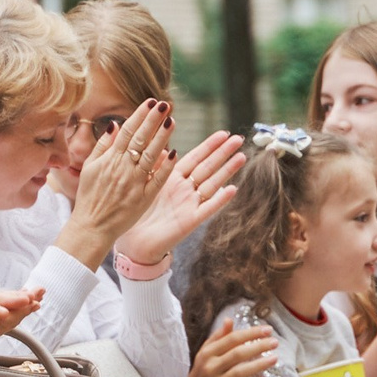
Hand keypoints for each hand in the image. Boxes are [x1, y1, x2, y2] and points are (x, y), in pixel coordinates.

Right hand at [0, 276, 40, 365]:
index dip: (11, 308)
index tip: (25, 300)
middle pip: (5, 321)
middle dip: (23, 308)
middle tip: (39, 294)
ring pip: (5, 325)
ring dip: (22, 313)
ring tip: (38, 300)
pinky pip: (0, 327)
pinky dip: (14, 318)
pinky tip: (23, 312)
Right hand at [63, 100, 174, 257]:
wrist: (91, 227)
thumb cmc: (89, 197)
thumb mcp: (89, 168)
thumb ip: (102, 145)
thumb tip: (115, 124)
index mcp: (109, 160)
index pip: (127, 131)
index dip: (140, 115)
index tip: (151, 102)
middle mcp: (122, 168)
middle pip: (140, 139)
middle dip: (153, 120)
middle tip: (165, 104)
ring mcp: (134, 183)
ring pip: (151, 156)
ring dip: (162, 137)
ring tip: (172, 121)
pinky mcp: (143, 198)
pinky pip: (157, 180)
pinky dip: (165, 167)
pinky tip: (175, 153)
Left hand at [115, 130, 244, 268]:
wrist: (135, 243)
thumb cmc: (138, 213)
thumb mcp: (145, 184)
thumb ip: (155, 165)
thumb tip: (161, 145)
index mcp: (173, 178)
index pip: (195, 157)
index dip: (209, 146)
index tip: (223, 133)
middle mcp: (185, 189)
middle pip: (208, 167)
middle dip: (223, 153)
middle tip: (238, 139)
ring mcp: (190, 204)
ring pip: (212, 184)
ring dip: (227, 171)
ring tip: (242, 157)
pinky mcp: (190, 221)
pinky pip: (207, 208)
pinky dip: (219, 199)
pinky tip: (232, 189)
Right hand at [176, 320, 276, 376]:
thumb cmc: (203, 371)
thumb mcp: (206, 352)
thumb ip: (219, 337)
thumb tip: (229, 320)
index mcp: (208, 353)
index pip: (232, 339)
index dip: (251, 333)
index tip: (268, 329)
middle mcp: (211, 367)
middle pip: (237, 354)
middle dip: (258, 346)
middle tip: (275, 342)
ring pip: (239, 372)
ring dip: (258, 364)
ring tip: (274, 358)